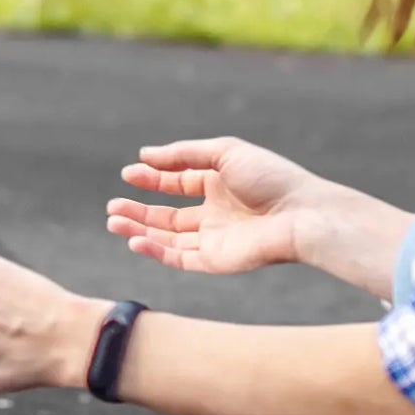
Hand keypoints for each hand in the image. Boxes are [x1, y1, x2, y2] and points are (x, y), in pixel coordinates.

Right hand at [107, 139, 413, 298]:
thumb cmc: (271, 178)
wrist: (303, 214)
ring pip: (167, 238)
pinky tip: (135, 240)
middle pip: (167, 215)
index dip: (151, 179)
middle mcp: (214, 213)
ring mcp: (214, 239)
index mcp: (218, 184)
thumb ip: (183, 154)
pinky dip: (155, 251)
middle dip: (138, 210)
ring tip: (113, 221)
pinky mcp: (216, 261)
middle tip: (112, 207)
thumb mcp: (224, 152)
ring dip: (139, 230)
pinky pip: (179, 258)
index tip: (128, 174)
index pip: (177, 182)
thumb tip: (144, 155)